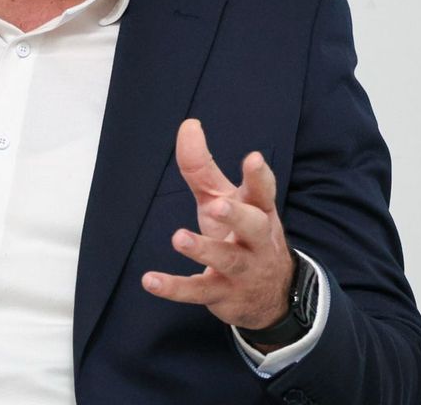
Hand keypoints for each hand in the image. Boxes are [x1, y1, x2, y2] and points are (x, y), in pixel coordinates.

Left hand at [142, 119, 293, 336]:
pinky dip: (174, 288)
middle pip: (253, 226)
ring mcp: (241, 270)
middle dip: (235, 216)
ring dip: (203, 249)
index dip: (259, 176)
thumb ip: (203, 168)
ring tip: (178, 238)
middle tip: (216, 205)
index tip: (253, 158)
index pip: (262, 192)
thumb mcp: (225, 200)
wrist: (270, 296)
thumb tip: (188, 125)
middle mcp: (255, 240)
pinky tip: (149, 280)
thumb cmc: (241, 235)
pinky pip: (197, 291)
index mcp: (258, 212)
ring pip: (226, 259)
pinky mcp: (221, 294)